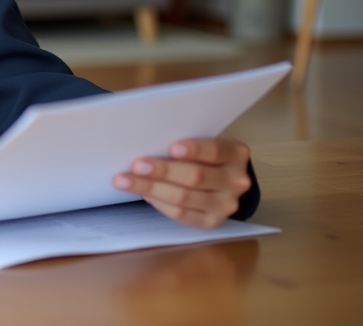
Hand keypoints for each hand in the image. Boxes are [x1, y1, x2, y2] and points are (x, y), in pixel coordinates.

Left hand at [113, 138, 251, 228]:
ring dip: (152, 189)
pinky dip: (159, 203)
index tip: (171, 147)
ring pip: (185, 198)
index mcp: (236, 154)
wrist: (225, 181)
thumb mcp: (204, 142)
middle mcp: (236, 181)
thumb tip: (147, 143)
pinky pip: (182, 214)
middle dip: (163, 171)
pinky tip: (144, 194)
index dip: (194, 149)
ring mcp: (226, 205)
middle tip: (137, 166)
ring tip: (126, 181)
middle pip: (196, 177)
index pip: (215, 151)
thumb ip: (185, 144)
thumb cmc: (205, 155)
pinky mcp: (213, 222)